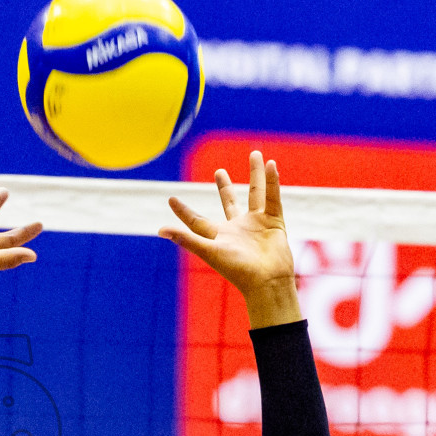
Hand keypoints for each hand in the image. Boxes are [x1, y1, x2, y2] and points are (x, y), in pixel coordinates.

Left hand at [160, 151, 301, 328]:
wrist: (267, 281)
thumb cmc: (236, 269)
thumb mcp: (209, 251)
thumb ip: (186, 238)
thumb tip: (160, 230)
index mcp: (218, 236)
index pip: (196, 220)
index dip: (183, 211)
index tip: (171, 199)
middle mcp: (237, 228)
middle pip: (229, 202)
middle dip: (224, 187)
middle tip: (219, 171)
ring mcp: (256, 224)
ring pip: (255, 194)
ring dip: (256, 174)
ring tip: (255, 154)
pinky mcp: (274, 222)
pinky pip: (272, 198)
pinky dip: (272, 182)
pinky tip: (271, 165)